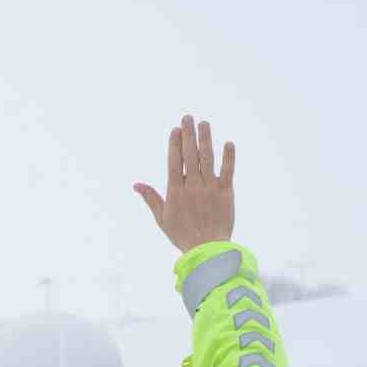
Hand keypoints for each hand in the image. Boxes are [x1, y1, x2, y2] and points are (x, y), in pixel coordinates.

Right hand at [134, 115, 234, 252]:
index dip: (174, 145)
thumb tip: (136, 185)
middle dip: (188, 135)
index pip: (174, 163)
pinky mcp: (226, 193)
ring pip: (208, 159)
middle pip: (190, 156)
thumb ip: (151, 198)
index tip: (175, 130)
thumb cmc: (181, 235)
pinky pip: (228, 171)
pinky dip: (229, 157)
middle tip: (187, 118)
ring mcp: (210, 189)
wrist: (207, 249)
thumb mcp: (162, 218)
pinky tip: (228, 143)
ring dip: (206, 139)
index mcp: (176, 193)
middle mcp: (193, 187)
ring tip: (204, 124)